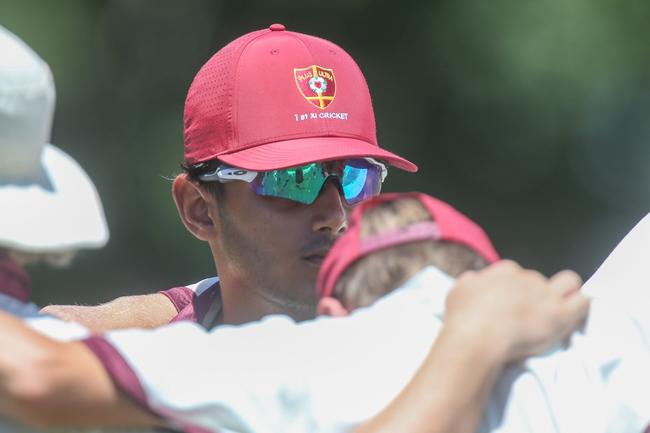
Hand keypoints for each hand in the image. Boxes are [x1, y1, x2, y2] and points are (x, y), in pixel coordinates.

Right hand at [444, 260, 589, 363]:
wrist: (475, 337)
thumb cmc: (462, 318)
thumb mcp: (457, 292)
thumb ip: (469, 283)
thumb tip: (473, 280)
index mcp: (503, 271)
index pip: (518, 275)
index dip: (517, 291)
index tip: (513, 307)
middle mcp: (526, 277)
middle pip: (540, 281)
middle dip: (538, 297)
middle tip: (529, 318)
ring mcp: (545, 294)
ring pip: (569, 282)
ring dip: (566, 295)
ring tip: (559, 313)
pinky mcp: (560, 313)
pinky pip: (583, 301)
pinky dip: (583, 306)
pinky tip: (578, 315)